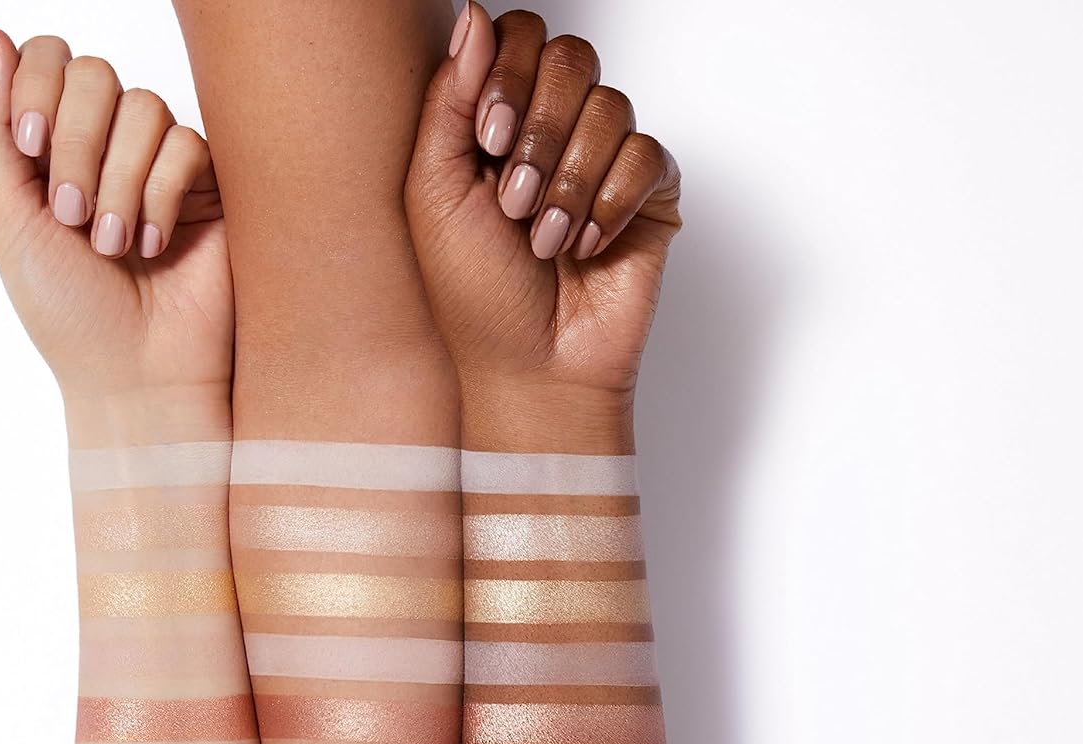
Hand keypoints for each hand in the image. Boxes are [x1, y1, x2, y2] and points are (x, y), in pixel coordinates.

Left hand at [0, 29, 230, 399]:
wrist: (137, 379)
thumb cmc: (70, 317)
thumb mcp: (8, 221)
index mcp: (52, 150)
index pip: (45, 60)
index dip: (36, 90)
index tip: (31, 150)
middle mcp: (106, 148)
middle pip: (92, 73)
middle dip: (76, 144)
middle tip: (74, 216)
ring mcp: (159, 166)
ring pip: (142, 107)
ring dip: (119, 181)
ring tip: (116, 246)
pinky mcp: (209, 188)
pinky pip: (187, 145)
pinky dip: (161, 196)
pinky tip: (156, 246)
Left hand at [405, 5, 680, 394]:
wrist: (526, 368)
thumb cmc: (473, 295)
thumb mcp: (433, 192)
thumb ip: (449, 98)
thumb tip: (474, 13)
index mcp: (495, 123)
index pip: (520, 38)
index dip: (509, 74)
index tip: (488, 139)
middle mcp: (551, 132)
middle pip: (571, 58)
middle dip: (541, 131)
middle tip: (515, 201)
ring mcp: (603, 160)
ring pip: (611, 106)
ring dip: (570, 182)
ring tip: (545, 242)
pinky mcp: (649, 193)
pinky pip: (648, 154)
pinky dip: (610, 204)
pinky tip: (585, 247)